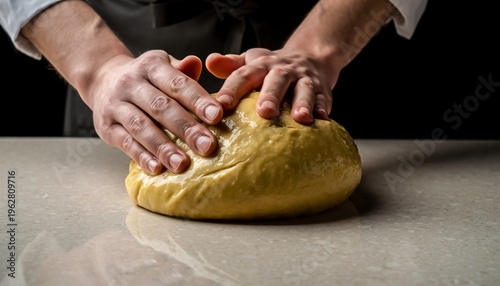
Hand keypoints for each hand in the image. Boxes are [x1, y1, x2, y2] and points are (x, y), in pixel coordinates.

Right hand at [86, 50, 223, 174]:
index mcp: (151, 66)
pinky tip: (158, 168)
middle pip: (161, 107)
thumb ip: (182, 71)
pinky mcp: (106, 127)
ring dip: (163, 147)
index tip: (217, 116)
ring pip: (142, 127)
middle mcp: (130, 83)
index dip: (198, 100)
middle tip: (207, 146)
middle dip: (186, 128)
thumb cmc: (146, 79)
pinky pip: (125, 143)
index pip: (177, 83)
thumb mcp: (163, 67)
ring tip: (183, 164)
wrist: (102, 79)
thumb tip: (198, 63)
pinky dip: (141, 156)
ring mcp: (115, 105)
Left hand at [206, 48, 337, 123]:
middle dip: (272, 95)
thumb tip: (209, 61)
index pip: (245, 74)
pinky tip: (322, 120)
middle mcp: (284, 71)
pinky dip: (323, 108)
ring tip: (300, 118)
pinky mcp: (322, 90)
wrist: (311, 57)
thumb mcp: (251, 62)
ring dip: (303, 103)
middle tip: (265, 112)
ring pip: (304, 89)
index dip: (233, 88)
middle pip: (278, 80)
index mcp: (261, 65)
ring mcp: (305, 80)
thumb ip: (231, 65)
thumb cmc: (272, 68)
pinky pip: (324, 99)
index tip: (222, 104)